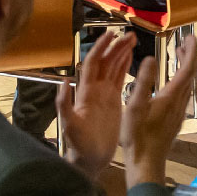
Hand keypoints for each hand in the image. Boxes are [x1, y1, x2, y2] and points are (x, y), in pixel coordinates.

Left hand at [56, 29, 134, 179]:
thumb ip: (64, 104)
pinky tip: (131, 57)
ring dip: (121, 53)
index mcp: (85, 92)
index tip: (111, 35)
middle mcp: (94, 89)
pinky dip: (125, 67)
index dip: (101, 48)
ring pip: (113, 68)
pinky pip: (119, 80)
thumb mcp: (69, 125)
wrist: (89, 160)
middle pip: (106, 62)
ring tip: (133, 40)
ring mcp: (104, 95)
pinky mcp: (113, 102)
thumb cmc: (78, 145)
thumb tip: (64, 80)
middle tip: (130, 35)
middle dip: (116, 47)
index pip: (93, 63)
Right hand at [123, 30, 196, 188]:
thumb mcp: (134, 107)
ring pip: (188, 85)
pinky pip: (183, 94)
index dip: (191, 51)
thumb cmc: (137, 136)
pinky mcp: (175, 120)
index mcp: (171, 97)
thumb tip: (150, 58)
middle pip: (191, 75)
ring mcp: (179, 113)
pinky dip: (180, 80)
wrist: (146, 164)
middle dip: (189, 56)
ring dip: (185, 68)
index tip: (192, 36)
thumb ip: (143, 82)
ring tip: (177, 56)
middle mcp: (179, 104)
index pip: (187, 69)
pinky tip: (170, 83)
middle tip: (183, 42)